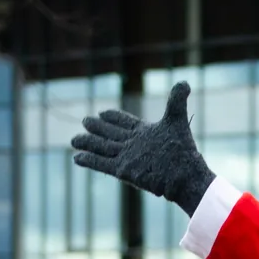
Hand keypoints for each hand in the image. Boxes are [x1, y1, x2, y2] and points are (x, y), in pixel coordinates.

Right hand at [70, 82, 216, 212]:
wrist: (184, 175)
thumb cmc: (182, 150)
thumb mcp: (177, 121)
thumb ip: (176, 101)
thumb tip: (184, 82)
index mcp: (143, 132)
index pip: (125, 122)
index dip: (114, 117)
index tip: (102, 112)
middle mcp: (133, 144)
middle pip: (110, 134)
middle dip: (97, 128)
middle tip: (85, 121)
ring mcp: (127, 157)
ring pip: (102, 148)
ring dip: (88, 143)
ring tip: (74, 140)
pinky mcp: (124, 171)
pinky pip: (102, 164)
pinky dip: (90, 161)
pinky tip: (77, 158)